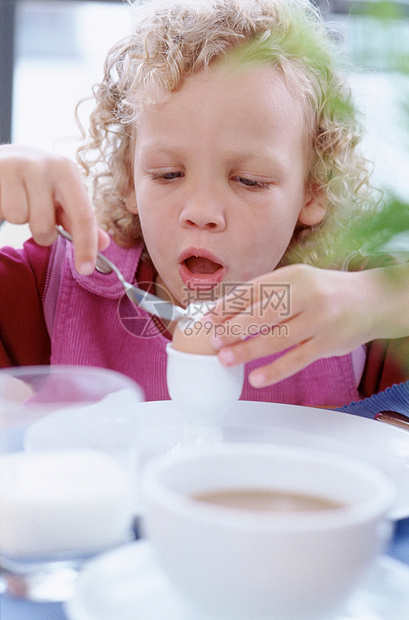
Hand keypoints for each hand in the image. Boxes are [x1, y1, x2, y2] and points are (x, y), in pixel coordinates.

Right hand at [0, 145, 108, 273]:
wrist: (1, 159)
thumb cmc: (36, 182)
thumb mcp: (60, 196)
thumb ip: (80, 221)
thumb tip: (104, 244)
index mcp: (66, 170)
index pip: (83, 216)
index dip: (86, 246)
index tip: (85, 269)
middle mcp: (44, 165)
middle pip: (45, 226)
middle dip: (42, 233)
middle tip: (37, 216)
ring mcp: (17, 167)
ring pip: (20, 219)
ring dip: (21, 219)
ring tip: (19, 202)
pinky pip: (4, 212)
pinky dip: (4, 211)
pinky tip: (5, 197)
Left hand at [210, 263, 408, 387]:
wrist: (373, 301)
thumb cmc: (326, 292)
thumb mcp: (299, 282)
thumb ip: (269, 294)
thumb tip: (227, 311)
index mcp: (294, 276)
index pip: (254, 290)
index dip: (228, 305)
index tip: (208, 318)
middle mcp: (307, 294)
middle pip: (263, 313)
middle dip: (234, 327)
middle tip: (213, 340)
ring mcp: (320, 320)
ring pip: (277, 338)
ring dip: (247, 350)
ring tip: (226, 359)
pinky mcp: (328, 343)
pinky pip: (297, 359)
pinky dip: (274, 370)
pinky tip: (256, 378)